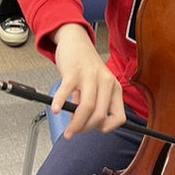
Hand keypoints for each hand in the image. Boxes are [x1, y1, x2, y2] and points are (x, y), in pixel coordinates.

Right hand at [52, 23, 125, 138]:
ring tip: (68, 130)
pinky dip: (60, 102)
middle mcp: (106, 82)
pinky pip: (67, 91)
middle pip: (100, 115)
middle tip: (75, 132)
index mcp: (114, 88)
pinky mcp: (74, 71)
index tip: (94, 130)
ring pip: (87, 107)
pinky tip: (56, 109)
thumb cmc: (86, 66)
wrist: (76, 41)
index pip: (118, 117)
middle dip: (87, 129)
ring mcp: (90, 76)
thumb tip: (83, 123)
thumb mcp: (97, 86)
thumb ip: (93, 104)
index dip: (106, 128)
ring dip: (76, 124)